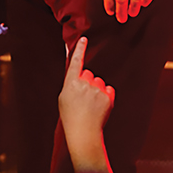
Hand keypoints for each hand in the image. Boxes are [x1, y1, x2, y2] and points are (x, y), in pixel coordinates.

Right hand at [58, 37, 114, 167]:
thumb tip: (79, 76)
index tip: (83, 39)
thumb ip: (71, 84)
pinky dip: (106, 96)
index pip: (75, 61)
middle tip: (83, 99)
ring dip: (96, 90)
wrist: (84, 133)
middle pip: (89, 74)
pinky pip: (108, 89)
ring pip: (99, 82)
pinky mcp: (107, 97)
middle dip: (87, 83)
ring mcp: (96, 90)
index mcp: (70, 83)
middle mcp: (84, 83)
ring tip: (90, 106)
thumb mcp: (64, 98)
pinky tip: (100, 107)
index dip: (79, 49)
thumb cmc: (71, 117)